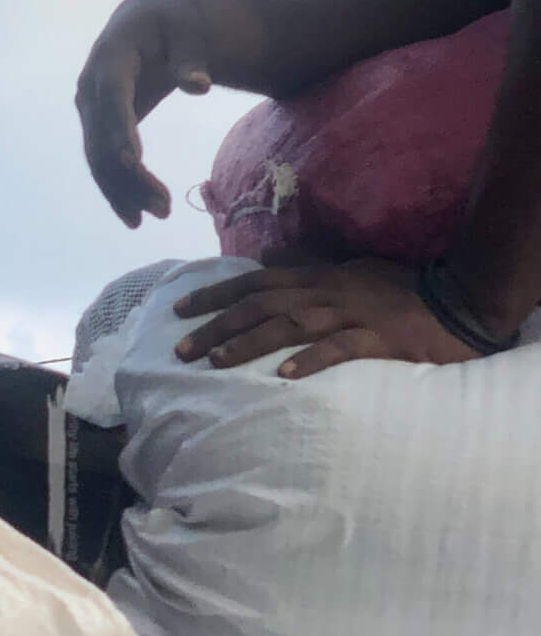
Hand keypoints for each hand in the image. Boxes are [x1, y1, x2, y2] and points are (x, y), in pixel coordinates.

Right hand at [76, 0, 211, 225]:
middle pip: (102, 137)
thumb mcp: (188, 28)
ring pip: (97, 156)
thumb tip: (199, 85)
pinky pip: (101, 160)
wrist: (148, 18)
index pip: (112, 97)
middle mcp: (90, 86)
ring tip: (154, 216)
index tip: (133, 162)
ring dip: (121, 189)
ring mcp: (90, 108)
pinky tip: (133, 214)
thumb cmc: (174, 21)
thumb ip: (192, 56)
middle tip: (162, 208)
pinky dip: (116, 187)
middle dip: (127, 175)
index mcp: (111, 56)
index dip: (120, 129)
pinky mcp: (98, 124)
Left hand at [173, 259, 485, 377]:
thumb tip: (267, 260)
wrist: (457, 302)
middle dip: (218, 326)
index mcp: (318, 278)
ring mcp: (352, 314)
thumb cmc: (400, 290)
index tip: (178, 311)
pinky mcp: (378, 339)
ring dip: (251, 342)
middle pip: (262, 305)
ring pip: (291, 325)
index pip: (255, 283)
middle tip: (182, 350)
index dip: (215, 295)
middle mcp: (327, 292)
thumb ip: (307, 266)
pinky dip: (311, 360)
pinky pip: (340, 348)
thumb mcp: (349, 270)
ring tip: (218, 361)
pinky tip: (284, 375)